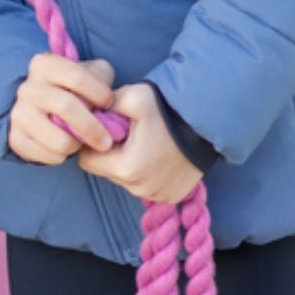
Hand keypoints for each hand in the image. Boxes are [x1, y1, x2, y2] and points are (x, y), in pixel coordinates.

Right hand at [8, 53, 116, 164]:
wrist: (42, 109)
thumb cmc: (74, 89)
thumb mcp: (90, 73)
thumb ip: (101, 77)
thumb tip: (107, 102)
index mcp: (44, 65)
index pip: (75, 75)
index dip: (98, 91)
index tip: (109, 103)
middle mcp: (27, 87)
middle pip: (66, 107)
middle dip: (92, 127)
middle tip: (107, 140)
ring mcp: (19, 113)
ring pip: (58, 139)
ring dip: (77, 144)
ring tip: (81, 141)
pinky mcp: (16, 139)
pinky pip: (47, 156)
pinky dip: (62, 157)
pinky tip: (65, 148)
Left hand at [76, 83, 203, 203]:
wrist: (207, 122)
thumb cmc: (168, 110)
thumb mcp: (133, 97)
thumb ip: (105, 104)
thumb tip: (89, 111)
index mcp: (126, 168)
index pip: (87, 161)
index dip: (91, 143)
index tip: (105, 129)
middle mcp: (139, 189)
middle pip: (106, 171)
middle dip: (110, 152)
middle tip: (126, 132)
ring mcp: (157, 196)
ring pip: (125, 180)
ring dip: (127, 162)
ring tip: (143, 141)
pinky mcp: (170, 197)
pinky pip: (145, 186)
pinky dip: (145, 172)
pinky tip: (156, 153)